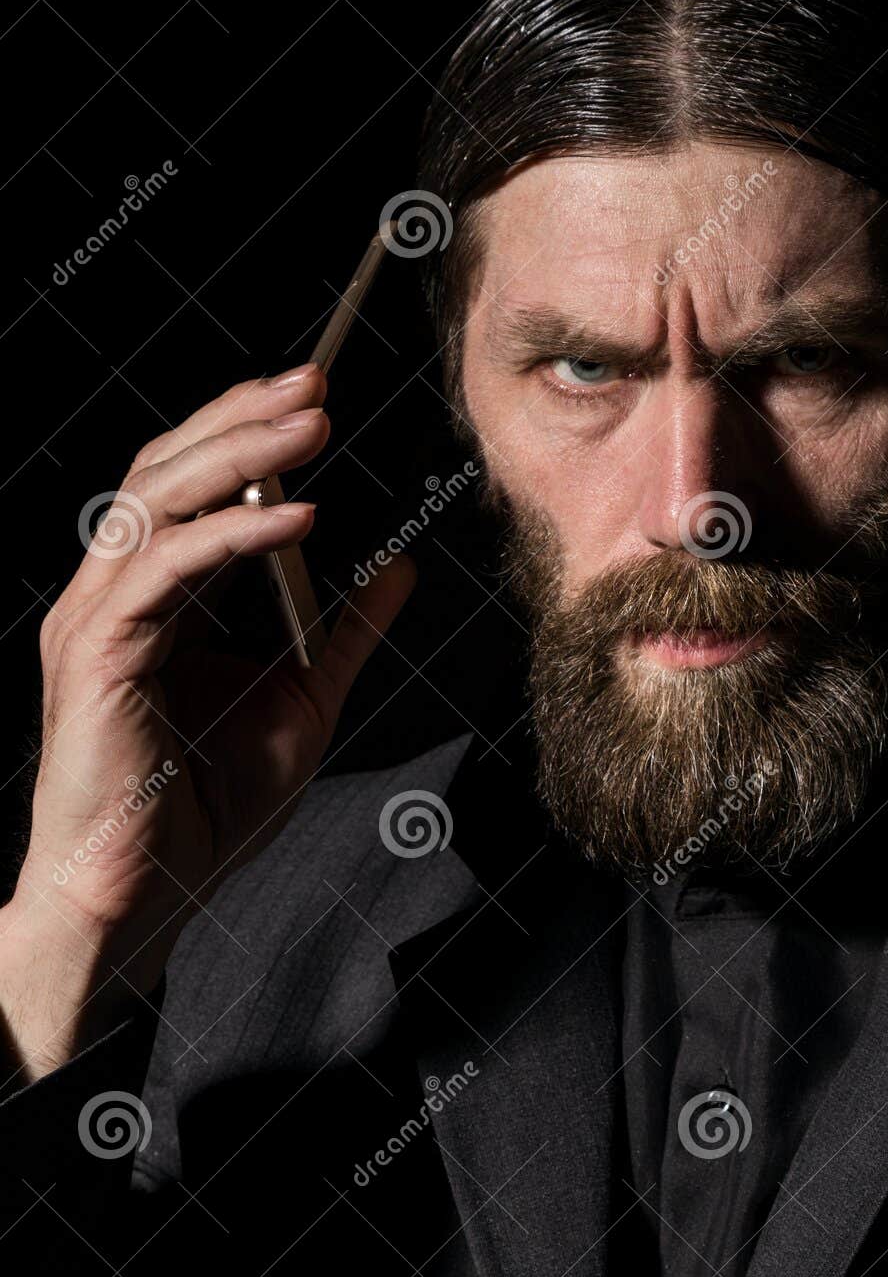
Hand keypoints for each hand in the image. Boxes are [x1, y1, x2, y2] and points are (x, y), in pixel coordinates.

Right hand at [1, 365, 413, 1074]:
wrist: (145, 893)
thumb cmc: (206, 808)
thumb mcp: (304, 701)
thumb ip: (346, 631)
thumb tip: (400, 568)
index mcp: (154, 598)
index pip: (187, 484)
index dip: (245, 432)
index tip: (314, 397)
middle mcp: (115, 594)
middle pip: (164, 469)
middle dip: (242, 418)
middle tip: (314, 383)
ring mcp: (97, 619)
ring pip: (156, 499)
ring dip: (237, 452)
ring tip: (308, 423)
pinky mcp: (100, 653)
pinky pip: (167, 568)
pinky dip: (232, 533)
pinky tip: (299, 517)